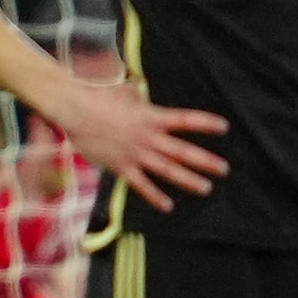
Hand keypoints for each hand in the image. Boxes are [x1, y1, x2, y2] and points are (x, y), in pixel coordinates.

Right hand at [49, 78, 229, 199]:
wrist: (73, 108)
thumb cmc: (96, 95)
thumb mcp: (123, 91)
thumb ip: (137, 97)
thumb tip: (140, 92)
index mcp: (151, 116)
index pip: (185, 120)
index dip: (205, 123)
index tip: (224, 127)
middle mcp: (147, 136)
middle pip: (182, 151)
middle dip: (205, 161)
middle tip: (224, 169)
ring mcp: (135, 153)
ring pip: (167, 170)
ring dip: (189, 180)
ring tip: (206, 188)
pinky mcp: (121, 166)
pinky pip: (141, 185)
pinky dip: (154, 196)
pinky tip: (168, 206)